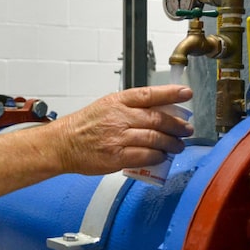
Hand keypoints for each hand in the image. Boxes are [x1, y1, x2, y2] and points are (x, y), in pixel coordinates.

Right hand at [53, 84, 192, 175]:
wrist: (63, 144)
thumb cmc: (84, 126)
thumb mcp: (105, 106)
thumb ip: (129, 108)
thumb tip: (157, 112)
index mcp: (117, 101)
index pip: (149, 94)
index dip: (171, 93)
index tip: (186, 93)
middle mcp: (119, 117)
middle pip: (157, 119)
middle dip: (177, 125)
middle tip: (186, 129)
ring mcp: (118, 137)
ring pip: (155, 138)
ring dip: (171, 143)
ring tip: (178, 145)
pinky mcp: (116, 157)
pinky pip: (145, 156)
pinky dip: (158, 157)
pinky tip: (162, 156)